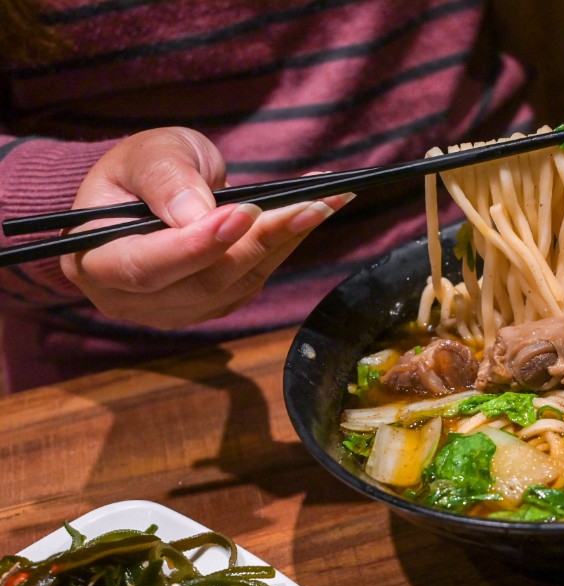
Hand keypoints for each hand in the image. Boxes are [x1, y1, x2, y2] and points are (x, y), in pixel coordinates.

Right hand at [61, 127, 352, 328]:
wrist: (149, 192)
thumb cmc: (139, 169)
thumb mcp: (147, 153)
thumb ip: (166, 180)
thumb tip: (196, 215)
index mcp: (96, 260)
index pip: (146, 266)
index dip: (197, 245)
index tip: (245, 212)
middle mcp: (133, 300)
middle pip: (204, 281)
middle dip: (261, 240)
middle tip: (310, 204)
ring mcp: (175, 310)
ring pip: (239, 284)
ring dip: (286, 241)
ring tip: (325, 201)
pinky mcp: (212, 307)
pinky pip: (254, 281)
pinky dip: (286, 246)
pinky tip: (312, 215)